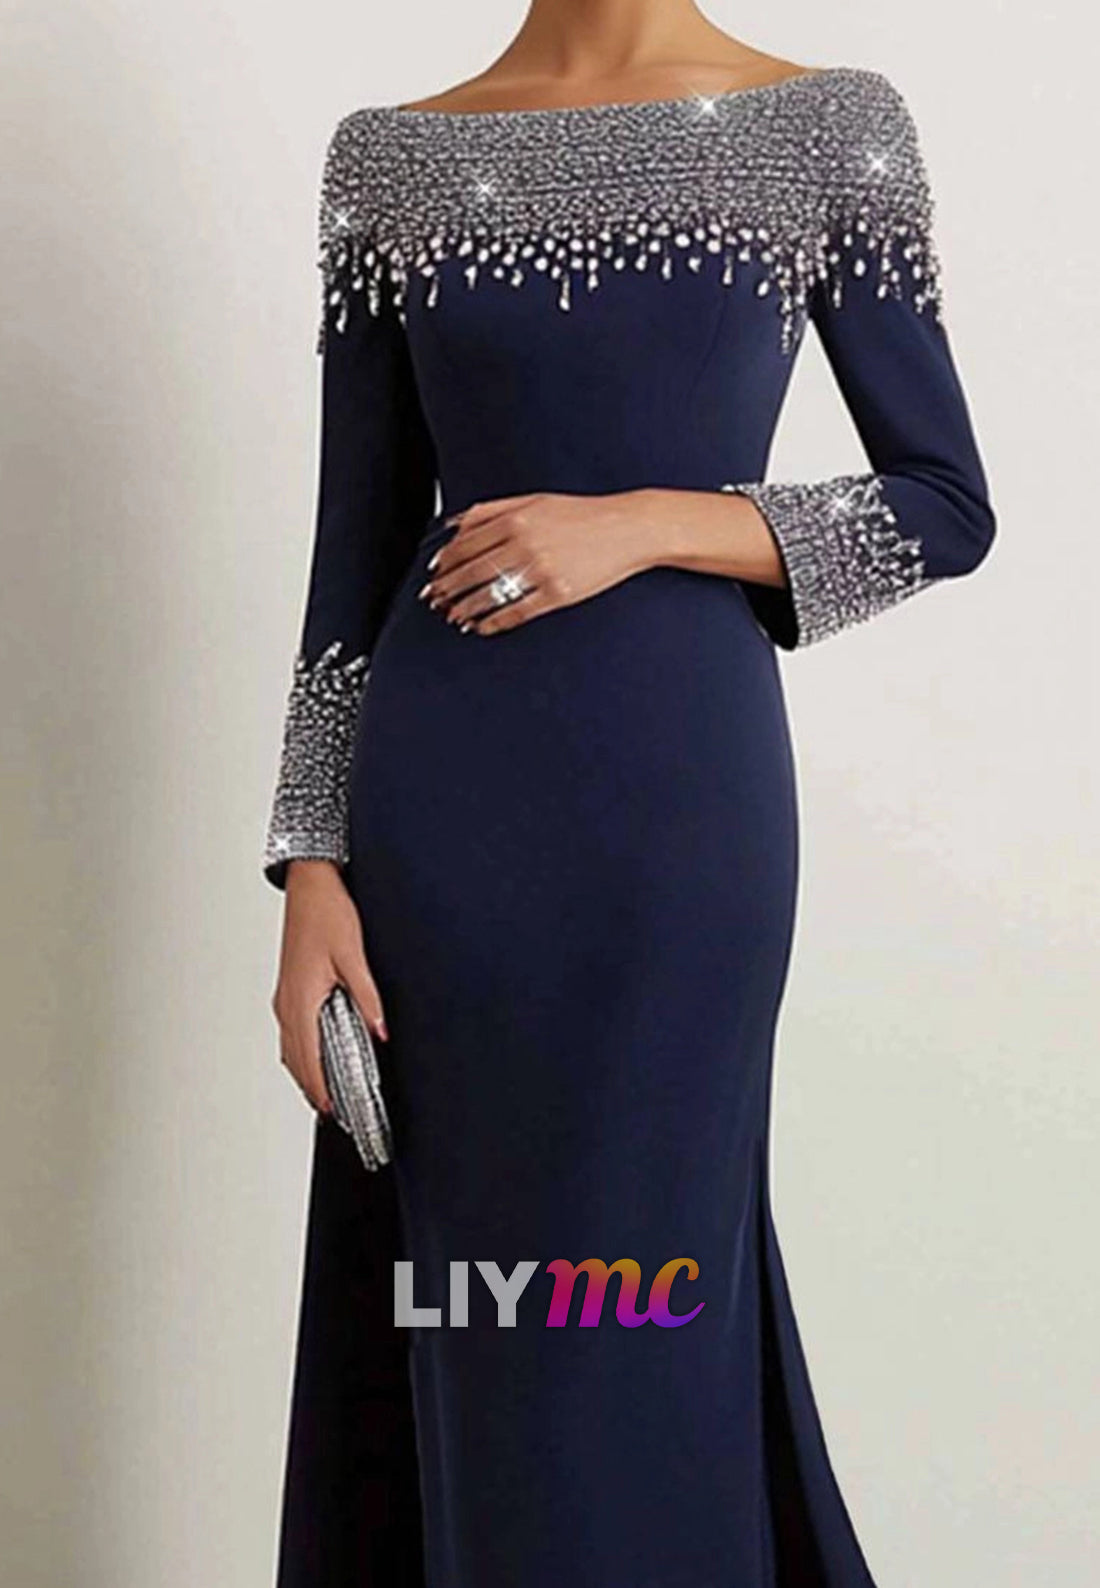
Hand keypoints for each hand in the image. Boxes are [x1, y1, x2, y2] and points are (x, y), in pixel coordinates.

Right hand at [271, 860, 388, 1117]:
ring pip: (290, 1047)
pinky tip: (315, 1055)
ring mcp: (285, 996)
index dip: (319, 1087)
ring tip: (324, 1093)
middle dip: (311, 1088)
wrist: (309, 885)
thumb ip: (368, 996)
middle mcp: (287, 1002)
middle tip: (331, 1112)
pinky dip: (300, 1052)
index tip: (331, 1110)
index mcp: (301, 998)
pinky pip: (291, 1031)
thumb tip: (381, 1030)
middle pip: (294, 1059)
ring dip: (304, 1072)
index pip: (308, 1057)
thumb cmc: (327, 914)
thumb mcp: (353, 956)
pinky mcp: (289, 988)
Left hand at [418, 490, 660, 634]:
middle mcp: (524, 544)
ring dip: (465, 609)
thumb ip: (492, 510)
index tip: (433, 574)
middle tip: (434, 600)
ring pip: (488, 596)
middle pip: (471, 573)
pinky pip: (516, 612)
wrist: (628, 528)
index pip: (464, 545)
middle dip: (447, 590)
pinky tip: (482, 627)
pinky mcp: (557, 594)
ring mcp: (541, 571)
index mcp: (515, 518)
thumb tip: (454, 525)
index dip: (444, 563)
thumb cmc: (583, 514)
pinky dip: (494, 622)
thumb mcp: (534, 500)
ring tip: (453, 616)